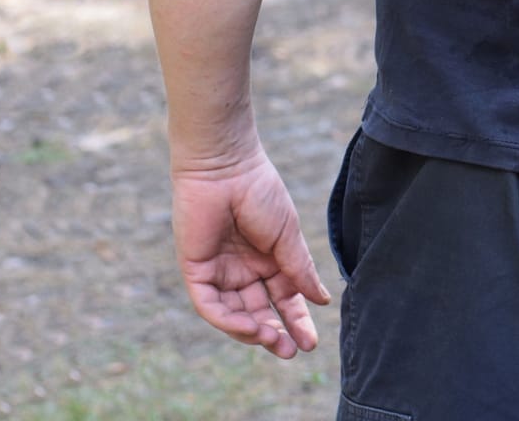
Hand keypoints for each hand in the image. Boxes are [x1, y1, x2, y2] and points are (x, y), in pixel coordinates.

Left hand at [170, 150, 330, 358]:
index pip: (283, 299)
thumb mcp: (288, 237)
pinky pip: (211, 305)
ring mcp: (219, 272)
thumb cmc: (261, 194)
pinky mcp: (196, 270)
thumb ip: (300, 271)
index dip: (296, 321)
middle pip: (259, 312)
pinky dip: (229, 320)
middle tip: (291, 351)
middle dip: (275, 334)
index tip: (311, 343)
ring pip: (234, 314)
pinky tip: (251, 327)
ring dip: (254, 331)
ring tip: (273, 341)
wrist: (226, 168)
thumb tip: (321, 299)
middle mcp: (243, 270)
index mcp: (268, 261)